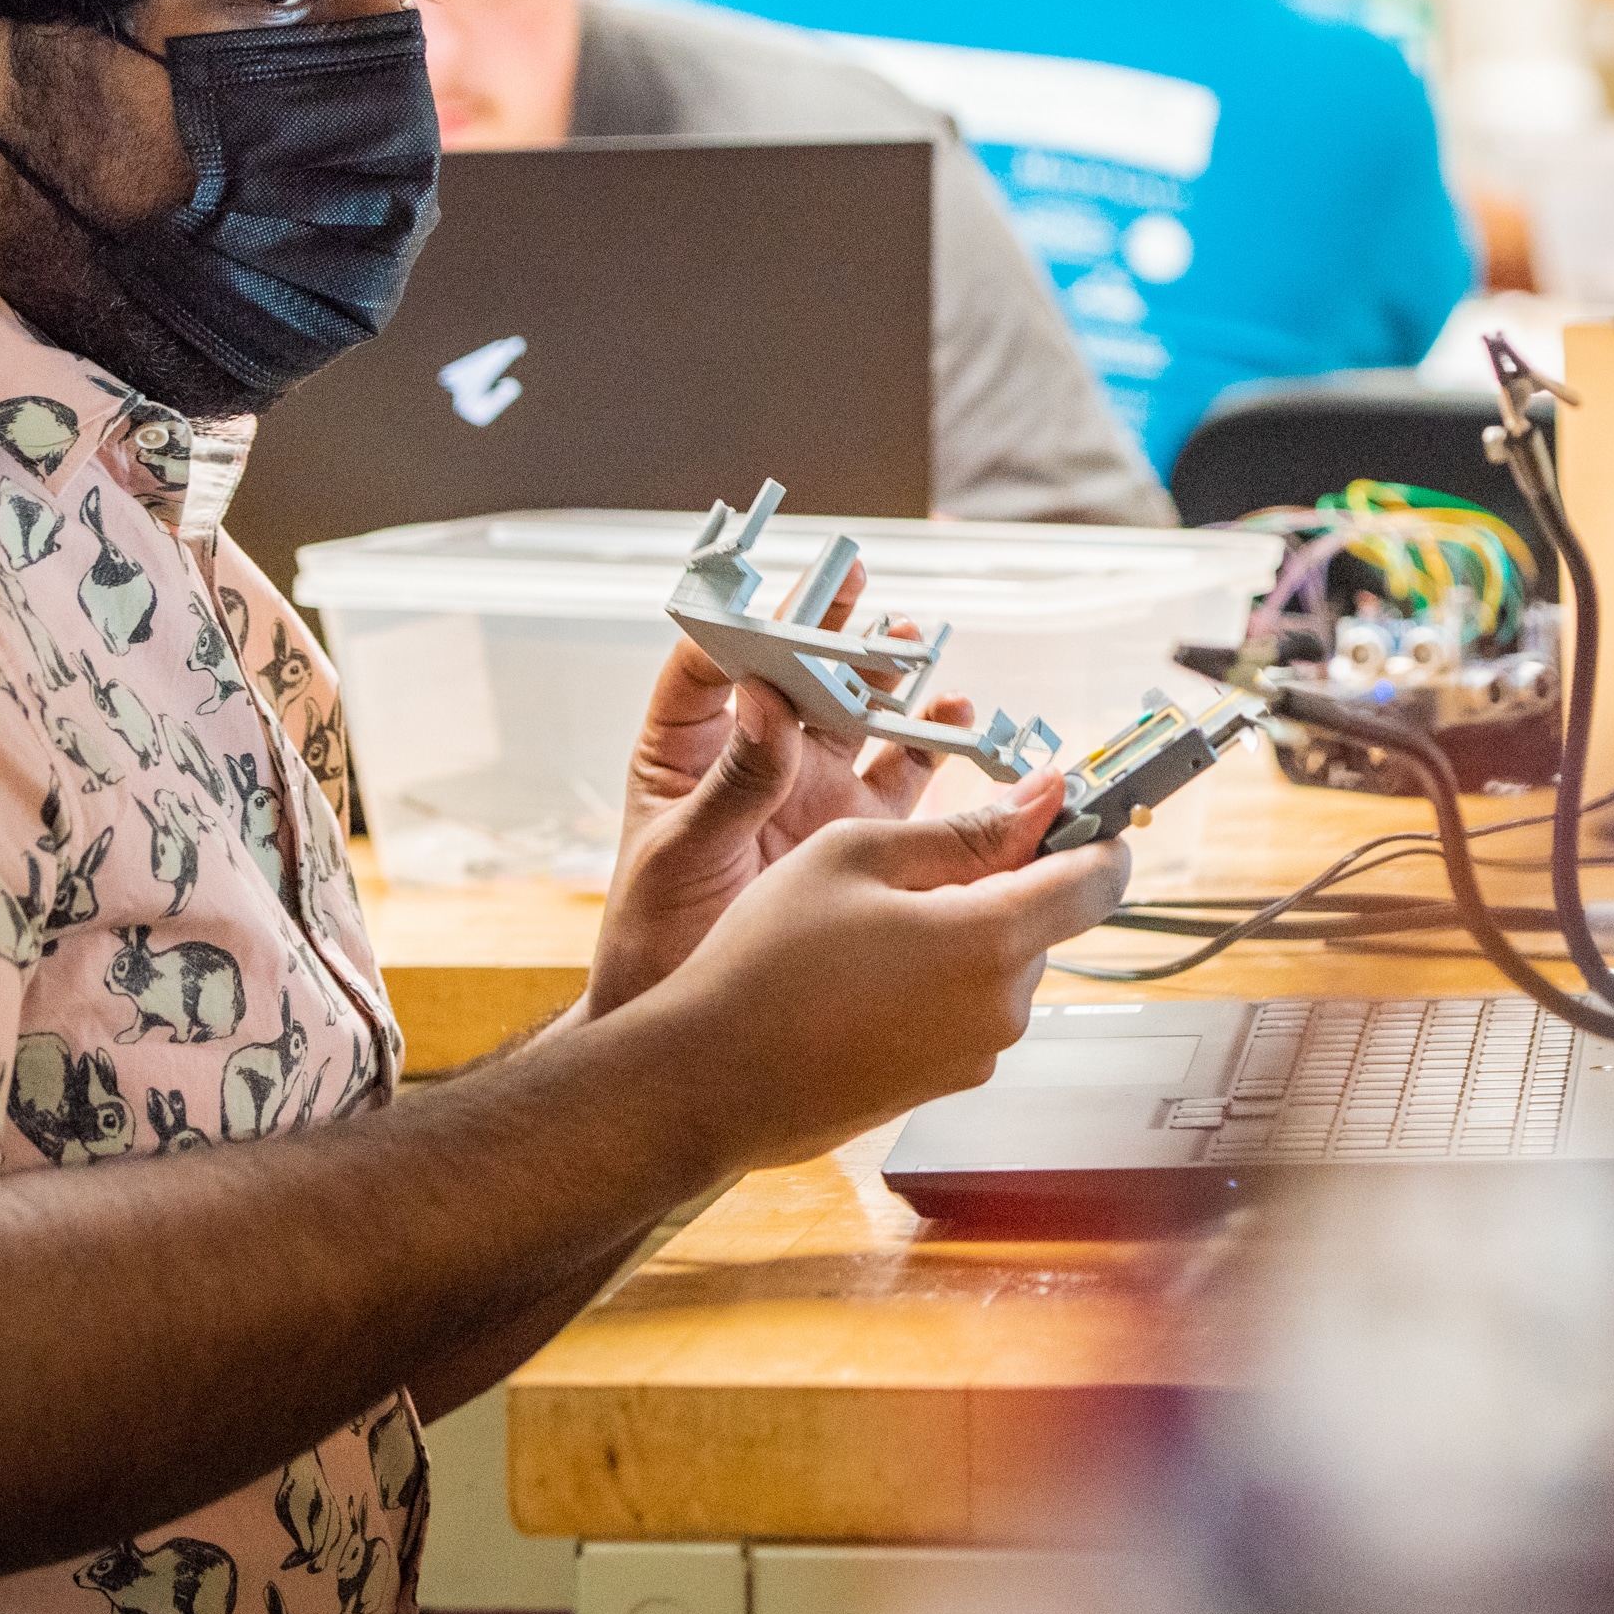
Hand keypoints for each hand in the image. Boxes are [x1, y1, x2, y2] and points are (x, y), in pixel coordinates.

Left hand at [588, 567, 985, 1012]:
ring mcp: (809, 790)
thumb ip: (729, 786)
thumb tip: (763, 699)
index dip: (742, 624)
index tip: (776, 601)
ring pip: (855, 713)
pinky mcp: (855, 829)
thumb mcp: (681, 857)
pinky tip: (957, 714)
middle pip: (794, 672)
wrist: (698, 1031)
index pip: (709, 665)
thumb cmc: (656, 938)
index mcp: (684, 751)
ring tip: (911, 641)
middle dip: (826, 628)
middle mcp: (752, 758)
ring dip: (885, 675)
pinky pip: (902, 775)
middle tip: (857, 582)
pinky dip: (933, 743)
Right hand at [601, 784, 1134, 1172]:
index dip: (1094, 833)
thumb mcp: (858, 856)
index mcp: (993, 941)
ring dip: (963, 930)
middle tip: (910, 864)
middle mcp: (1003, 1008)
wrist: (706, 1079)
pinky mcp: (947, 1084)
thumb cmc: (765, 963)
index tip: (1065, 808)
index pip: (1103, 879)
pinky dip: (937, 978)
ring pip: (1002, 962)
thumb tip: (1043, 800)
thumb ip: (966, 828)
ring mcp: (978, 1054)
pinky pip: (968, 1007)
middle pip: (1046, 917)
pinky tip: (862, 975)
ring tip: (868, 926)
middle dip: (1001, 879)